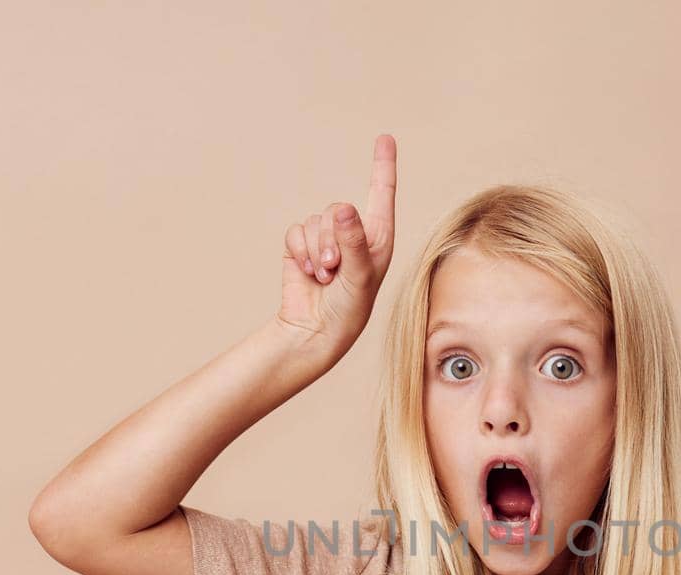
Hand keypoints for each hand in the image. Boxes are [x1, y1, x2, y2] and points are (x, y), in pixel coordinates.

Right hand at [276, 133, 397, 367]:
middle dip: (331, 240)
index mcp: (378, 238)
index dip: (382, 165)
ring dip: (316, 251)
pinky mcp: (301, 246)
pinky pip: (295, 231)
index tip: (385, 138)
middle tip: (335, 270)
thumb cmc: (349, 309)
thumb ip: (353, 242)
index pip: (381, 194)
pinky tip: (308, 273)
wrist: (316, 330)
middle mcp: (353, 233)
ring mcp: (326, 239)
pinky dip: (299, 252)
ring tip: (325, 277)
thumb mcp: (360, 277)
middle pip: (336, 210)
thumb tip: (345, 209)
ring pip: (314, 221)